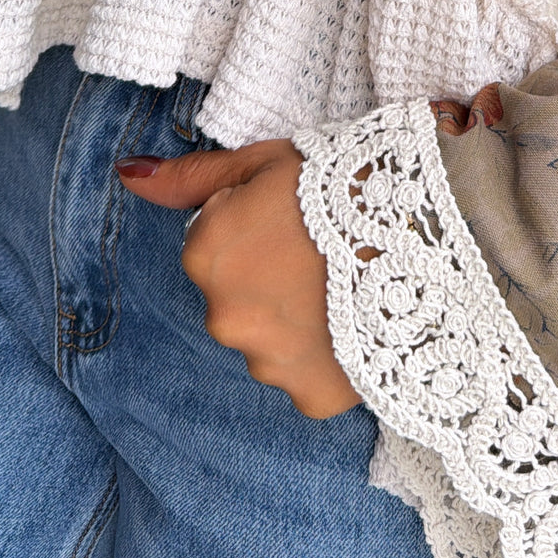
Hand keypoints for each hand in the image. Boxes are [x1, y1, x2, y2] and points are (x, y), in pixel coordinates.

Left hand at [116, 139, 360, 417]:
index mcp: (207, 254)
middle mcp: (224, 317)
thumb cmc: (347, 186)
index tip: (295, 216)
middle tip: (324, 250)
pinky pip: (308, 377)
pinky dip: (327, 355)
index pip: (213, 246)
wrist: (429, 235)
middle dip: (270, 278)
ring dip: (297, 319)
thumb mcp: (266, 160)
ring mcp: (267, 363)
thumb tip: (128, 174)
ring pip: (269, 341)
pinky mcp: (312, 397)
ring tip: (347, 284)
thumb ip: (192, 177)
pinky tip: (358, 322)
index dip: (256, 226)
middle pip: (237, 299)